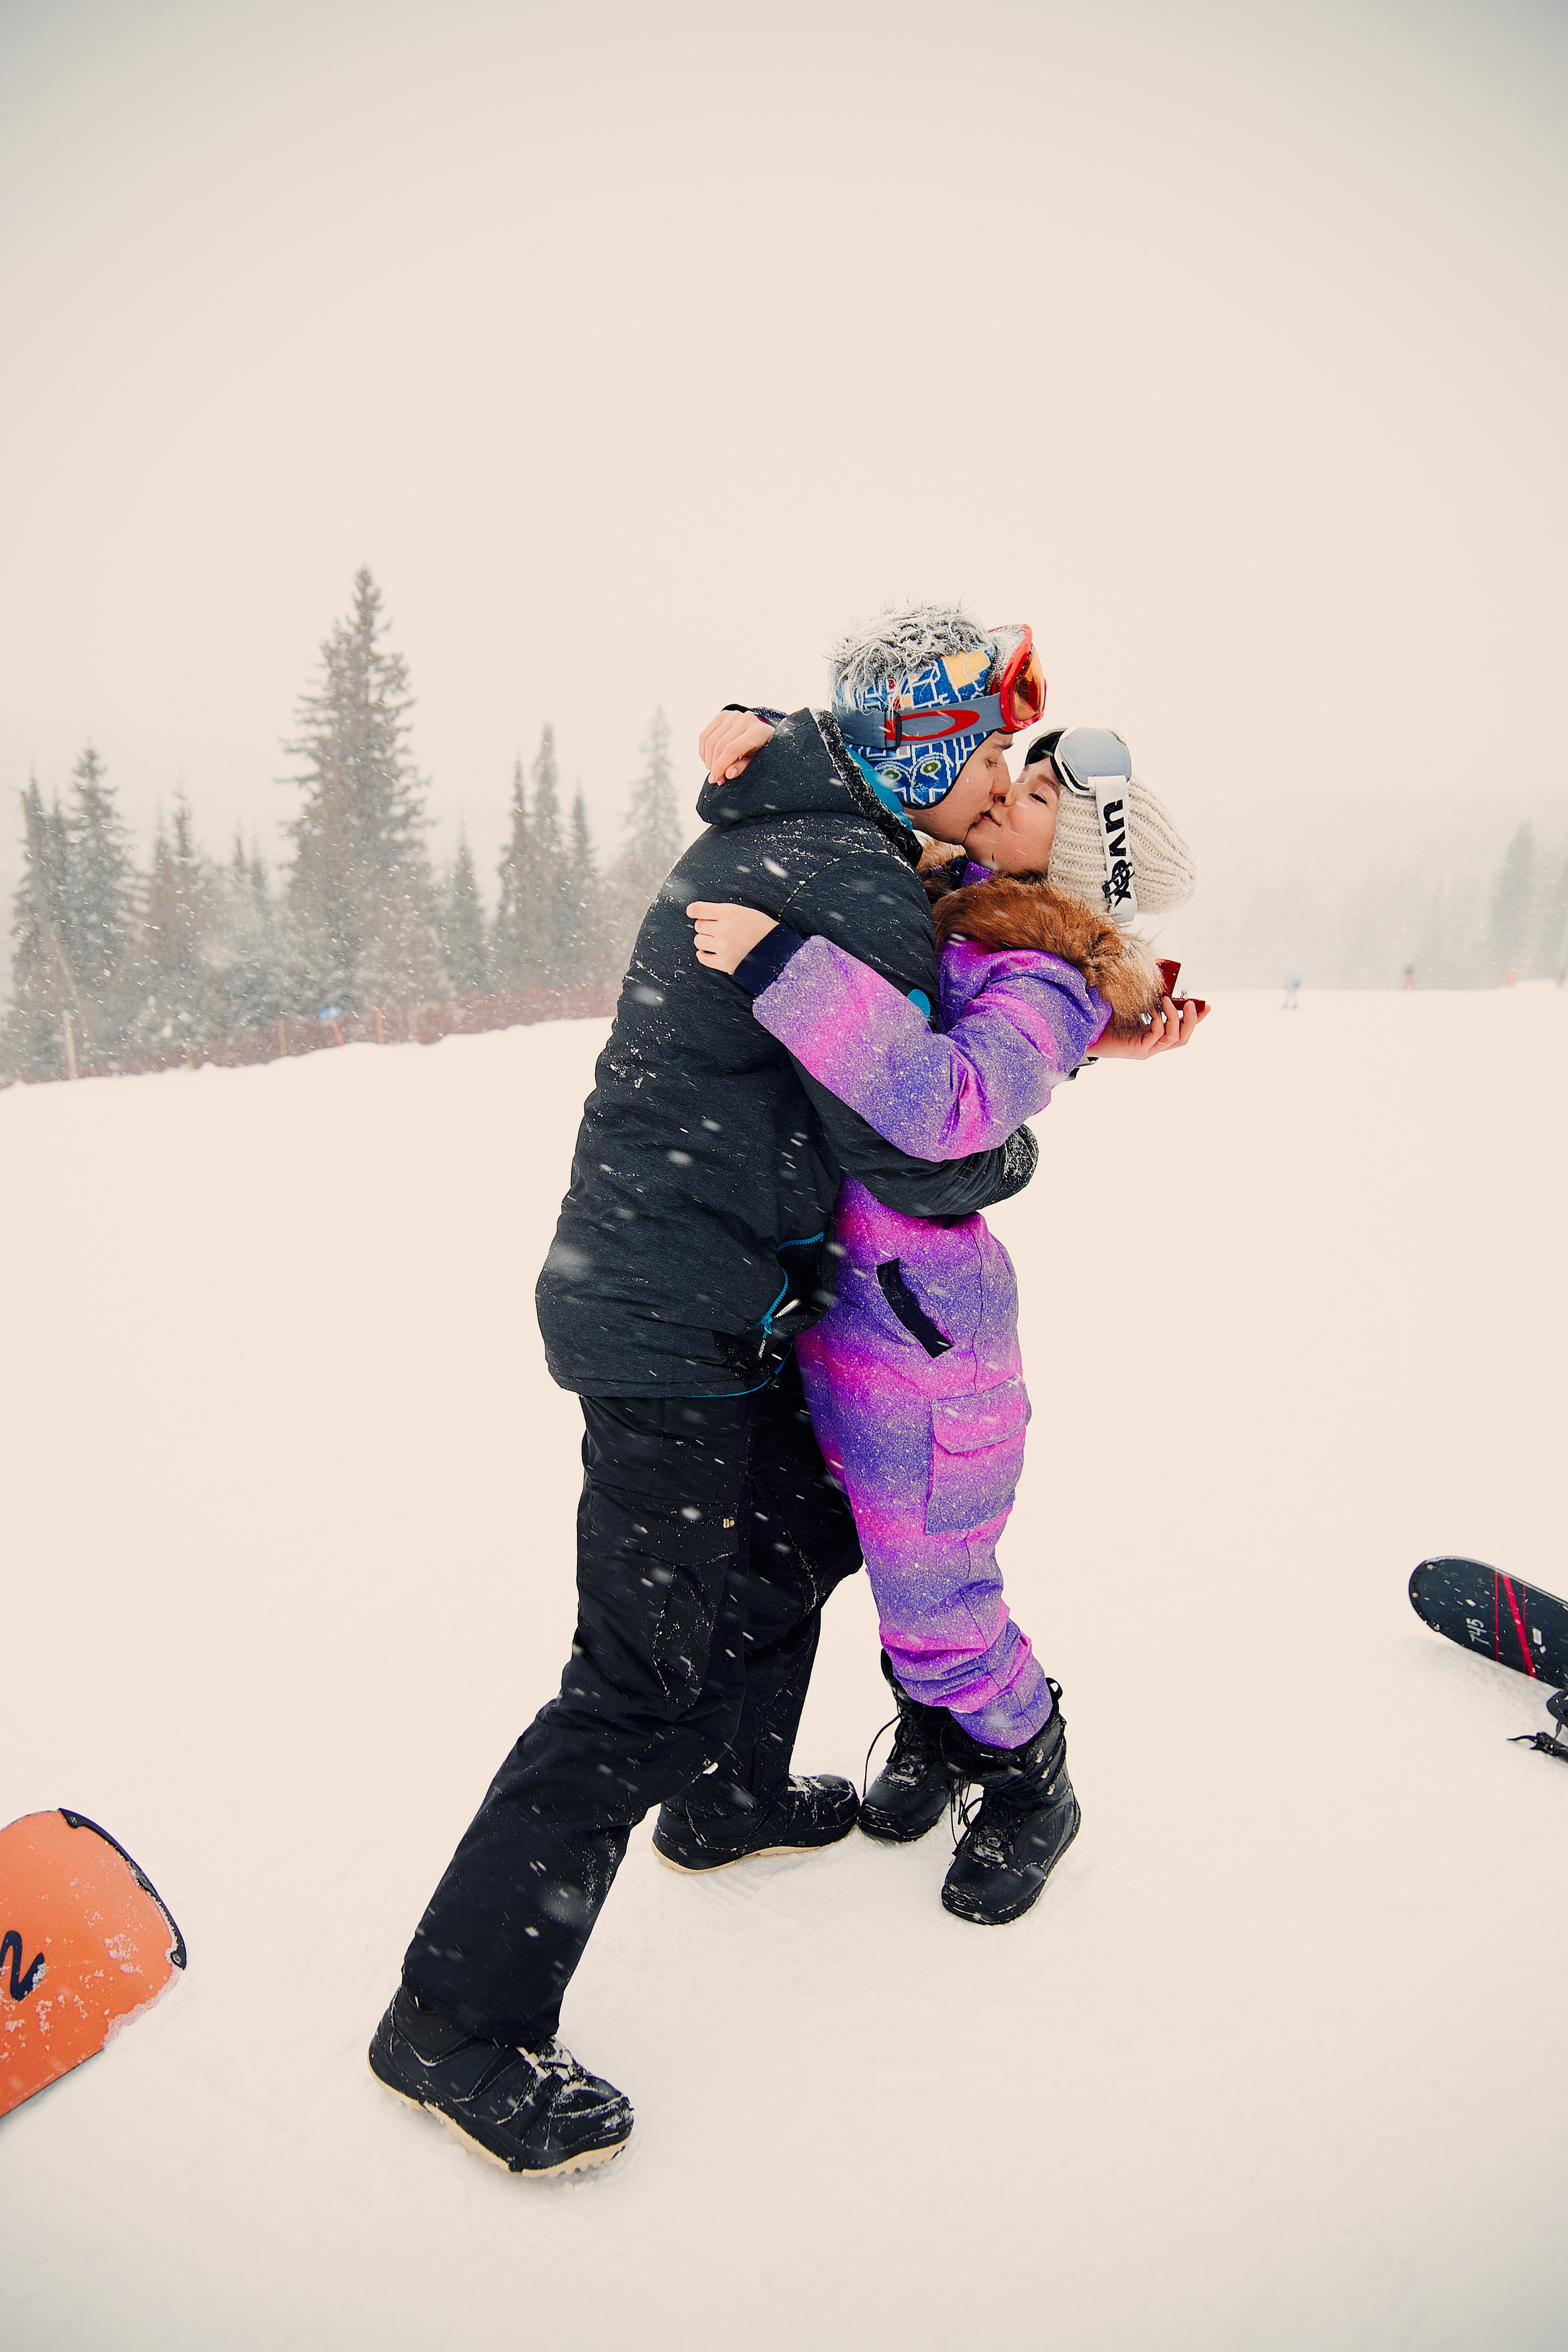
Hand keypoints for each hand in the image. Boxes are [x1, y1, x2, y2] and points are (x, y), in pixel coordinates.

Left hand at [687, 900, 778, 973]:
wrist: (778, 951)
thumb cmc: (762, 929)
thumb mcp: (745, 912)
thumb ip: (724, 912)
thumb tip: (699, 915)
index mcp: (729, 912)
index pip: (698, 909)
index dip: (693, 911)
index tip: (692, 912)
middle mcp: (724, 928)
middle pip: (699, 926)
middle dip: (705, 926)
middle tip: (715, 929)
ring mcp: (723, 947)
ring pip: (699, 941)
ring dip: (704, 940)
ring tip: (714, 941)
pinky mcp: (724, 963)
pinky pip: (703, 958)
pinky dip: (703, 955)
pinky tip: (707, 952)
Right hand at [699, 710, 774, 781]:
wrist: (761, 730)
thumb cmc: (759, 748)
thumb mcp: (755, 759)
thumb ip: (742, 766)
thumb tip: (728, 774)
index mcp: (757, 731)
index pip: (732, 749)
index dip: (720, 766)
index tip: (715, 779)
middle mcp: (745, 719)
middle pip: (720, 745)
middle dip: (713, 765)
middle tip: (715, 778)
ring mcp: (733, 715)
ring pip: (710, 740)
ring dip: (707, 759)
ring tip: (712, 769)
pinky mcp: (723, 714)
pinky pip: (705, 734)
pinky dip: (703, 750)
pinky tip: (707, 759)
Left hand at [1091, 995, 1209, 1060]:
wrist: (1087, 1032)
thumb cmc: (1107, 1020)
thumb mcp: (1133, 1007)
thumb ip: (1148, 1001)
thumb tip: (1160, 985)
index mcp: (1155, 1037)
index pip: (1182, 1031)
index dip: (1196, 1020)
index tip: (1206, 1006)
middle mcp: (1154, 1046)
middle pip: (1183, 1037)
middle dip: (1191, 1020)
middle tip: (1190, 1003)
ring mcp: (1147, 1050)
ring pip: (1173, 1038)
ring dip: (1174, 1017)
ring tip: (1167, 1000)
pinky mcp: (1138, 1050)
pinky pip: (1156, 1036)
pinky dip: (1159, 1021)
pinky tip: (1153, 1010)